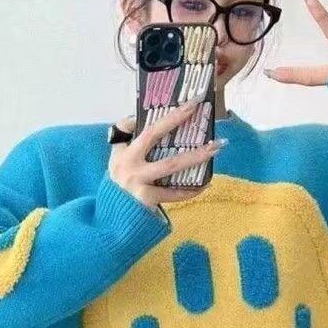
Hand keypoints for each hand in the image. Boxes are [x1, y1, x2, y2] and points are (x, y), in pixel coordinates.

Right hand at [109, 99, 226, 210]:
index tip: (176, 105)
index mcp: (121, 154)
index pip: (129, 126)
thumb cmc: (120, 192)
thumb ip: (129, 148)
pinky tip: (204, 185)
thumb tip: (143, 126)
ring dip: (195, 155)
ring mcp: (136, 181)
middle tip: (195, 108)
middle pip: (152, 135)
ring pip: (171, 164)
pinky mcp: (146, 198)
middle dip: (175, 119)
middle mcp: (127, 163)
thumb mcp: (118, 168)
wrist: (113, 223)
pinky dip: (190, 190)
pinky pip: (174, 193)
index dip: (148, 115)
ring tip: (214, 149)